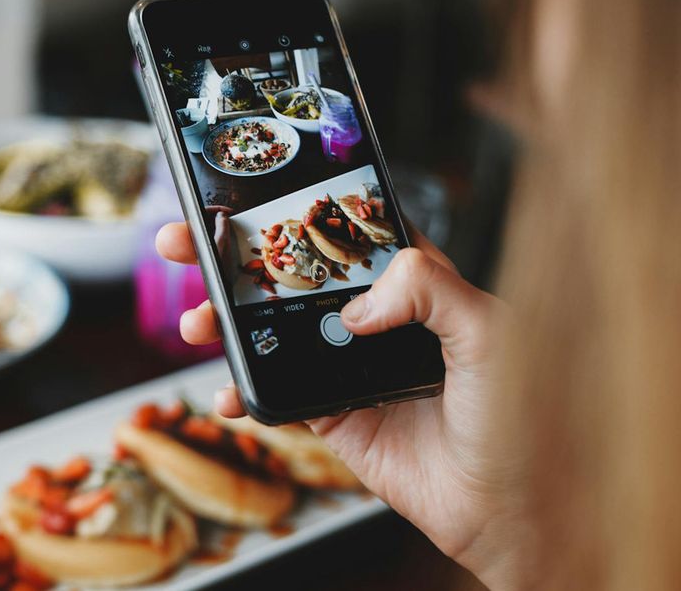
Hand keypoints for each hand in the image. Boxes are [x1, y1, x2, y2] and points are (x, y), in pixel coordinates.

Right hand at [156, 223, 529, 588]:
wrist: (508, 508)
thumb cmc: (521, 417)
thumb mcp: (491, 333)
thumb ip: (430, 290)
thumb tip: (356, 306)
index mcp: (415, 283)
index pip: (342, 230)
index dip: (292, 208)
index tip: (240, 197)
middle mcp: (376, 318)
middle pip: (289, 274)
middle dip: (229, 257)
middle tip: (182, 243)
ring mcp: (347, 365)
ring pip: (270, 330)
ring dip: (222, 323)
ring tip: (196, 323)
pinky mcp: (332, 413)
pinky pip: (274, 394)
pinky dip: (241, 393)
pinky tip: (226, 393)